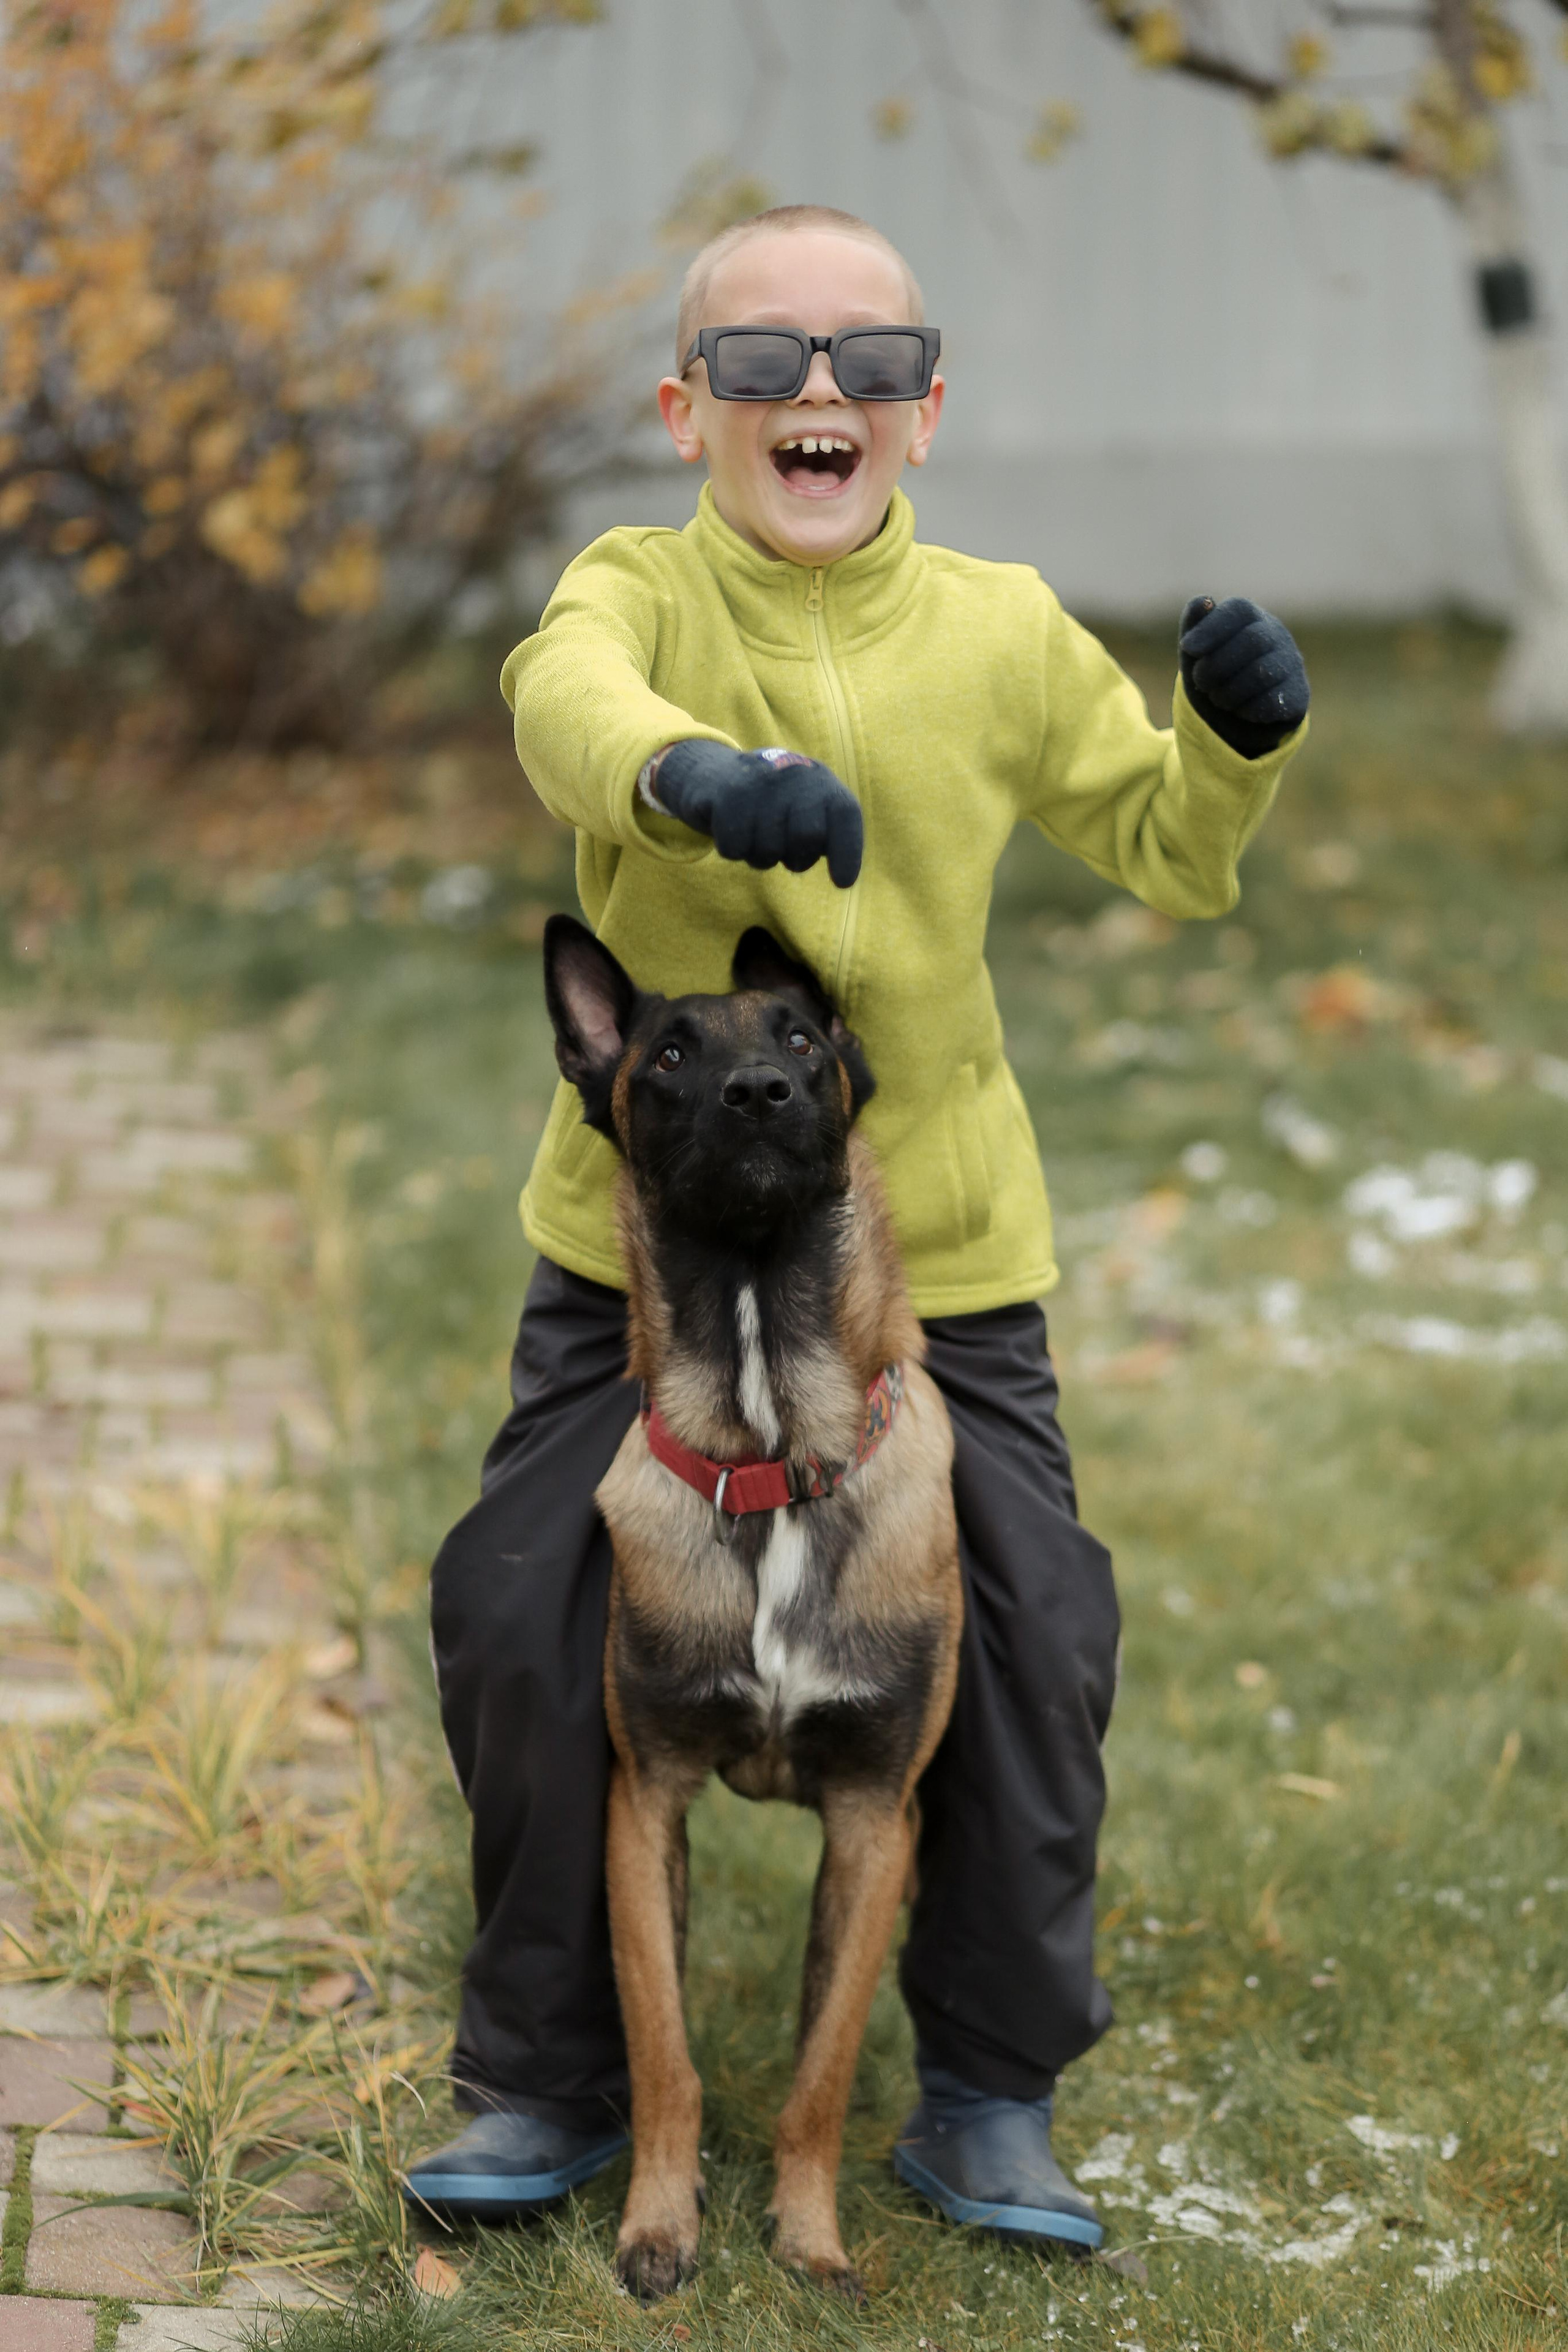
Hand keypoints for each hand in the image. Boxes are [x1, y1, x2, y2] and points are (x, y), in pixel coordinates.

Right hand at [648, 739, 863, 887]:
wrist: (719, 775)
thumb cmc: (773, 807)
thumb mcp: (808, 812)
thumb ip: (827, 837)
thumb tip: (843, 877)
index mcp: (822, 782)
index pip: (844, 816)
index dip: (847, 852)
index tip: (842, 882)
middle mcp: (795, 776)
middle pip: (805, 838)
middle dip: (794, 856)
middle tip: (782, 848)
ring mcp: (761, 782)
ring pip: (766, 849)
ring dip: (759, 855)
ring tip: (755, 834)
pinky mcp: (728, 794)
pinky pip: (734, 848)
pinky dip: (733, 849)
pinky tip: (733, 829)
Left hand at [1178, 596, 1308, 758]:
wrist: (1237, 718)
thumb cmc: (1215, 674)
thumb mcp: (1196, 652)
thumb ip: (1194, 625)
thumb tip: (1204, 602)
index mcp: (1251, 618)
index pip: (1239, 609)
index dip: (1212, 627)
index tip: (1187, 647)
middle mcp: (1276, 635)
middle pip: (1252, 640)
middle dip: (1216, 666)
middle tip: (1201, 681)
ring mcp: (1291, 664)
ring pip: (1263, 673)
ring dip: (1228, 692)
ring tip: (1218, 697)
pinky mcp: (1298, 695)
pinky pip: (1273, 702)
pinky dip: (1247, 710)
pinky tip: (1241, 709)